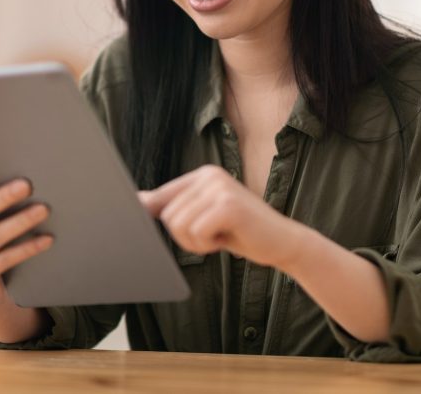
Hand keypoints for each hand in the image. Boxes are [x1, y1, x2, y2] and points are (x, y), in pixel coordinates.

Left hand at [138, 165, 306, 269]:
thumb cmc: (242, 232)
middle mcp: (210, 175)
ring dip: (196, 242)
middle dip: (184, 236)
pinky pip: (196, 232)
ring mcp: (220, 188)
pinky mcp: (228, 205)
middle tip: (211, 236)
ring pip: (178, 225)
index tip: (137, 216)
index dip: (150, 214)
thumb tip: (138, 200)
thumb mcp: (205, 216)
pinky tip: (226, 239)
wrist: (283, 242)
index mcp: (203, 174)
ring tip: (219, 236)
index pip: (160, 196)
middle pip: (166, 215)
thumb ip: (177, 206)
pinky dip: (207, 245)